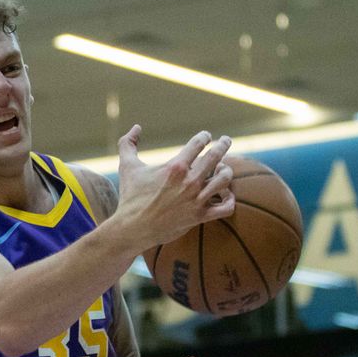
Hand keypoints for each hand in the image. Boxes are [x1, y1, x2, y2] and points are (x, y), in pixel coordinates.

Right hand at [115, 125, 235, 248]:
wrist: (132, 229)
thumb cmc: (129, 197)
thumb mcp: (127, 167)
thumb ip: (128, 144)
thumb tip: (136, 127)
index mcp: (175, 167)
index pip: (199, 143)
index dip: (204, 136)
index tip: (205, 137)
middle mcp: (189, 181)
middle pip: (217, 156)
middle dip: (223, 144)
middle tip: (225, 140)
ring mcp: (196, 199)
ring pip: (225, 179)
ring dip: (226, 171)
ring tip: (222, 168)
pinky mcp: (200, 216)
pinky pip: (226, 207)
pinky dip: (230, 200)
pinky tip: (224, 195)